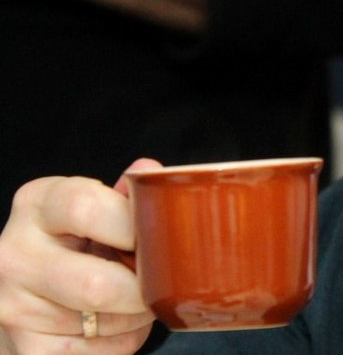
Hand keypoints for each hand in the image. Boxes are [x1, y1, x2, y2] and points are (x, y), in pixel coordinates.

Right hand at [0, 160, 158, 353]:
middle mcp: (13, 253)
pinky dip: (121, 342)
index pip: (87, 208)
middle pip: (97, 284)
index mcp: (36, 204)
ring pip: (102, 321)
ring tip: (133, 300)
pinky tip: (112, 326)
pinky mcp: (24, 350)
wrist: (30, 296)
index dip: (135, 227)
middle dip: (143, 290)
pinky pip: (96, 352)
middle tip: (158, 283)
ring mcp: (11, 305)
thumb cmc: (77, 245)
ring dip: (137, 316)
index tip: (159, 238)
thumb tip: (152, 173)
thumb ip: (124, 196)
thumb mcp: (95, 212)